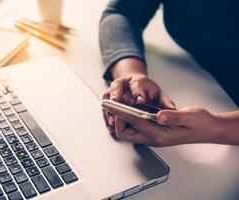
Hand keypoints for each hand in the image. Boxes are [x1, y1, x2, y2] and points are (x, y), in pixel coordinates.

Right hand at [102, 73, 174, 134]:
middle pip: (117, 86)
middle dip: (117, 95)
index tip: (140, 101)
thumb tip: (171, 111)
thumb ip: (164, 102)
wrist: (135, 84)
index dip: (138, 93)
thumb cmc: (147, 91)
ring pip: (108, 97)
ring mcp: (113, 90)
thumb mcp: (158, 94)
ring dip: (109, 108)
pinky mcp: (108, 99)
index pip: (136, 84)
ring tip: (113, 121)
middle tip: (117, 104)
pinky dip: (107, 116)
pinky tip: (110, 126)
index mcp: (137, 80)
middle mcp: (123, 83)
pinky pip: (105, 107)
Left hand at [102, 105, 221, 146]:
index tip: (111, 104)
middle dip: (117, 118)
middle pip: (126, 132)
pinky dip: (129, 117)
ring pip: (129, 130)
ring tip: (120, 103)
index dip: (121, 113)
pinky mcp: (153, 131)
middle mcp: (153, 137)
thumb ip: (174, 116)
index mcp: (161, 134)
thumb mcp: (190, 117)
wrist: (207, 129)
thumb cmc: (200, 124)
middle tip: (115, 103)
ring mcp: (152, 135)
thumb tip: (159, 115)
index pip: (135, 123)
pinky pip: (135, 126)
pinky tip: (130, 106)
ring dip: (122, 117)